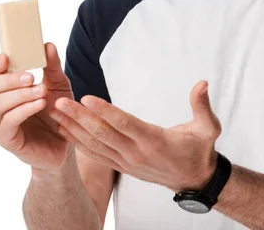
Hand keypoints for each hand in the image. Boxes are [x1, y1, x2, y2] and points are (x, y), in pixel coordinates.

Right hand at [0, 42, 73, 169]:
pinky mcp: (7, 140)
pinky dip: (24, 110)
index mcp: (4, 91)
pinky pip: (8, 122)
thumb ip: (52, 66)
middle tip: (31, 76)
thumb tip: (47, 45)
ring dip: (20, 95)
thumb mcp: (58, 85)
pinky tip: (39, 104)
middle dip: (9, 80)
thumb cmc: (56, 112)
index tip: (6, 57)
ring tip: (42, 91)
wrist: (65, 143)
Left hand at [48, 80, 220, 191]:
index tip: (87, 98)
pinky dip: (78, 143)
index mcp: (154, 141)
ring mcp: (126, 162)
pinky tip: (64, 131)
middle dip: (79, 117)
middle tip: (59, 101)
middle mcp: (136, 153)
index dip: (105, 111)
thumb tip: (203, 82)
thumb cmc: (199, 150)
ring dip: (73, 128)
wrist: (194, 180)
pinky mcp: (121, 166)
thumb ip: (202, 105)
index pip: (125, 124)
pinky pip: (95, 155)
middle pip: (103, 133)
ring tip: (55, 113)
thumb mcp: (208, 128)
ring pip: (95, 145)